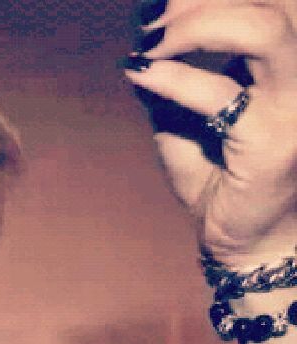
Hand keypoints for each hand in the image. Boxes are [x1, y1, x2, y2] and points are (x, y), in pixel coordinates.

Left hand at [125, 0, 296, 268]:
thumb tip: (138, 41)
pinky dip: (178, 81)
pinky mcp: (274, 144)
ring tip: (151, 42)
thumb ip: (171, 78)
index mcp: (287, 60)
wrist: (244, 243)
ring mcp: (296, 106)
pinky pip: (223, 98)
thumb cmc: (219, 181)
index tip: (156, 7)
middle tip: (151, 21)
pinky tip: (144, 75)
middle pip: (275, 0)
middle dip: (202, 0)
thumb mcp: (186, 120)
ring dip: (199, 24)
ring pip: (264, 31)